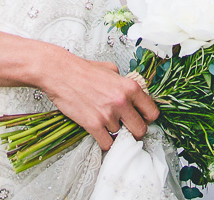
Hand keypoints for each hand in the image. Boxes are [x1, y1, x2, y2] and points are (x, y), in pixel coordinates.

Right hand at [38, 52, 159, 150]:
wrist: (61, 74)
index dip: (147, 118)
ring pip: (120, 135)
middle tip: (127, 127)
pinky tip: (101, 134)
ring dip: (114, 132)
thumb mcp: (112, 69)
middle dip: (135, 131)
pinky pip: (106, 144)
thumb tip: (131, 95)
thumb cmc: (83, 70)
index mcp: (130, 87)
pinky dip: (105, 142)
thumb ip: (124, 83)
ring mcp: (107, 114)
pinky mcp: (93, 124)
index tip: (142, 119)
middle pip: (141, 129)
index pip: (152, 112)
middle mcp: (122, 102)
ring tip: (104, 121)